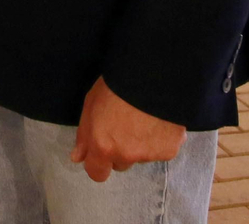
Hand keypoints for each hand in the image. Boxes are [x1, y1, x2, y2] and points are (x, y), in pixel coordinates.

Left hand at [71, 77, 186, 181]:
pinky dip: (161, 139)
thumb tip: (79, 157)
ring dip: (141, 144)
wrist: (153, 75)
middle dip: (121, 150)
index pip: (97, 173)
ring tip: (144, 118)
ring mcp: (149, 155)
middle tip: (125, 125)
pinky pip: (162, 149)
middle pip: (121, 163)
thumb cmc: (116, 85)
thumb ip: (84, 134)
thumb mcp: (91, 104)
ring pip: (142, 156)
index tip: (101, 151)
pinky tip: (160, 119)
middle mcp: (126, 155)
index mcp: (103, 146)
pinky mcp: (170, 149)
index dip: (98, 163)